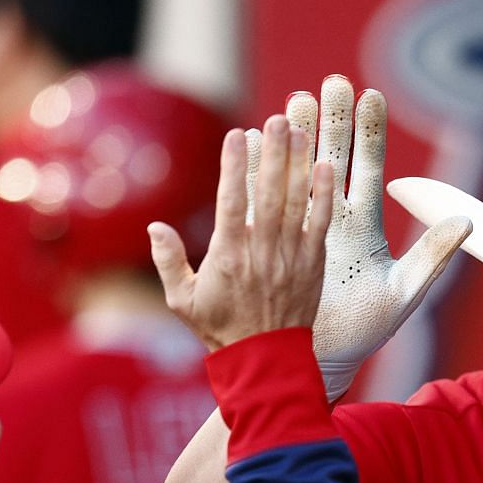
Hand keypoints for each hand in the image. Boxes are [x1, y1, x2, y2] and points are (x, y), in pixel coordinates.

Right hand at [150, 116, 332, 351]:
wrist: (265, 362)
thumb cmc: (220, 330)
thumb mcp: (182, 300)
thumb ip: (168, 260)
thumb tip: (155, 226)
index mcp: (227, 256)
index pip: (232, 201)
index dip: (235, 166)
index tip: (238, 136)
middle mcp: (261, 252)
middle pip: (269, 194)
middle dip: (274, 154)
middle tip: (278, 119)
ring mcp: (289, 258)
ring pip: (296, 203)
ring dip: (299, 165)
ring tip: (301, 131)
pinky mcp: (311, 265)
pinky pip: (319, 225)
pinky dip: (323, 196)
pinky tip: (326, 168)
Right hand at [268, 76, 471, 398]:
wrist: (322, 358)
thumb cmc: (365, 331)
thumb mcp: (405, 292)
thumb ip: (434, 254)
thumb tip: (468, 220)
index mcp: (363, 226)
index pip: (369, 168)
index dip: (369, 133)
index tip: (370, 96)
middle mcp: (332, 219)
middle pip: (333, 157)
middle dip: (332, 121)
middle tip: (331, 83)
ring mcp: (299, 226)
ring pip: (296, 170)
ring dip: (294, 137)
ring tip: (292, 102)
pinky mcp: (271, 239)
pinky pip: (263, 197)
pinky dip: (259, 168)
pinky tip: (254, 141)